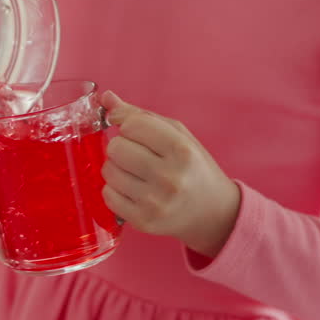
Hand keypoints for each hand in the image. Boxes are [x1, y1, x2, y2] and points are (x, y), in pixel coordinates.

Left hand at [100, 91, 241, 256]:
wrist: (213, 212)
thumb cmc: (193, 167)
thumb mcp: (177, 135)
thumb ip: (140, 115)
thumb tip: (106, 98)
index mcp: (182, 150)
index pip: (132, 125)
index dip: (128, 125)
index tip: (136, 132)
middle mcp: (170, 178)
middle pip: (116, 148)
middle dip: (121, 147)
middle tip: (136, 155)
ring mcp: (155, 202)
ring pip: (108, 171)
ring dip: (116, 168)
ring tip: (135, 172)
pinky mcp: (143, 221)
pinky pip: (107, 195)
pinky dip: (114, 189)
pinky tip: (132, 190)